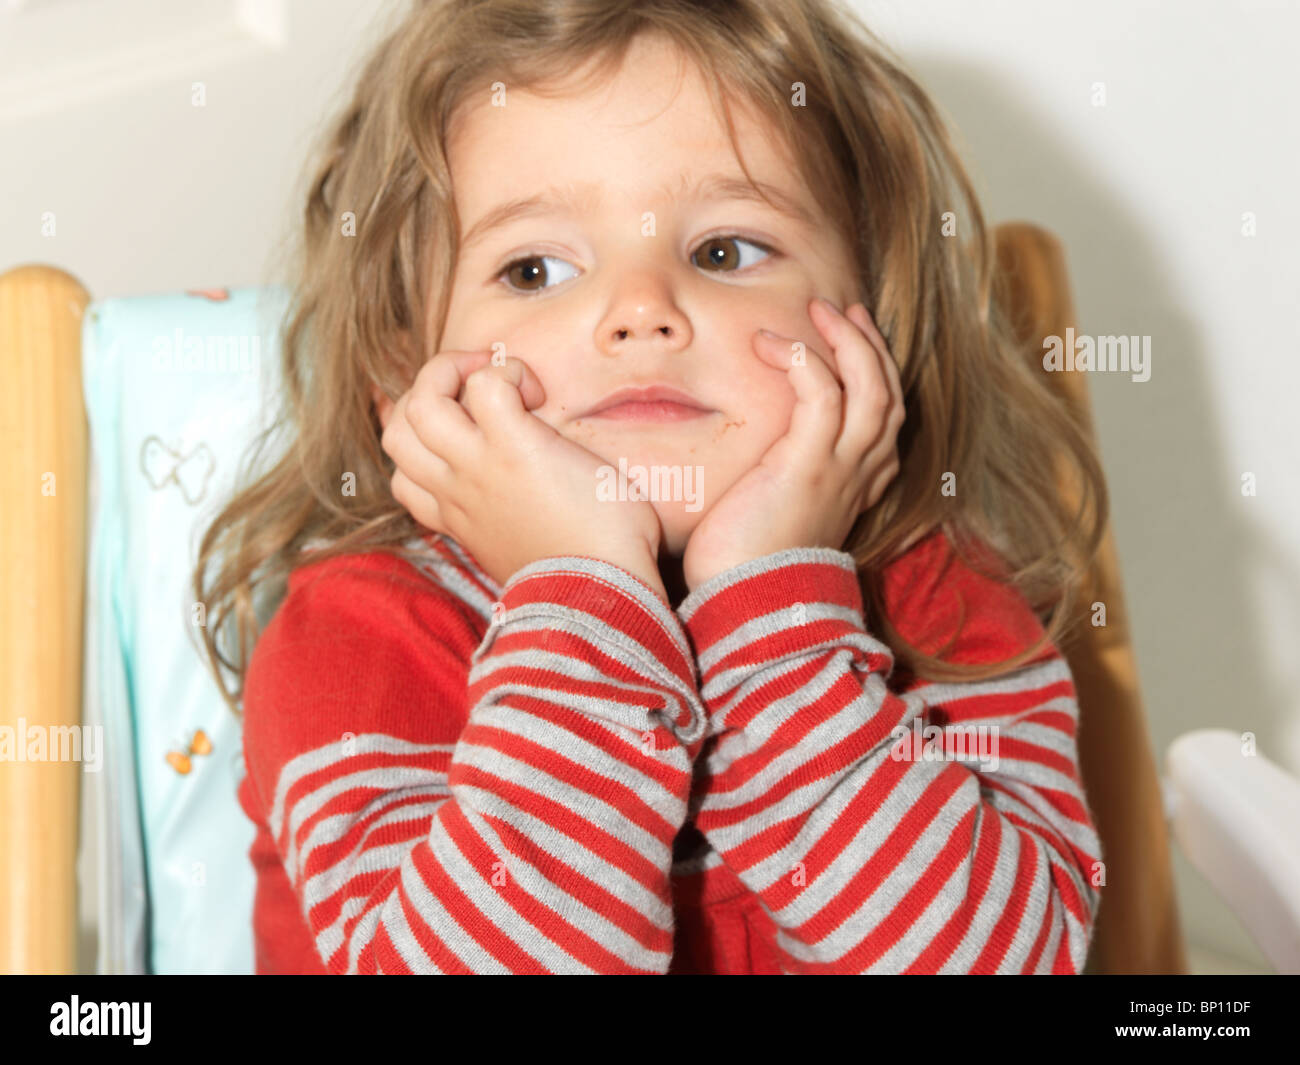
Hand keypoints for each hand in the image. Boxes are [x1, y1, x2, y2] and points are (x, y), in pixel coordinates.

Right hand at [377, 351, 667, 595]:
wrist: (598, 598)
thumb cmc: (586, 579)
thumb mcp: (532, 554)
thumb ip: (519, 526)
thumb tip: (546, 512)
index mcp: (460, 520)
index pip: (404, 480)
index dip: (421, 447)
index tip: (467, 439)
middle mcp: (458, 491)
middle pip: (396, 432)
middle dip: (427, 396)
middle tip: (478, 394)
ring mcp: (478, 468)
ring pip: (419, 403)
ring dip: (452, 373)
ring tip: (498, 379)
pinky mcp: (514, 447)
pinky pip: (486, 385)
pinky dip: (507, 374)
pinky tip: (537, 393)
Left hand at [680, 298, 903, 590]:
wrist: (745, 606)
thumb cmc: (743, 566)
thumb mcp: (770, 515)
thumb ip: (774, 482)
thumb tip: (743, 462)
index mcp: (855, 487)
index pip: (884, 419)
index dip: (874, 373)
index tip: (847, 342)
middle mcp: (859, 477)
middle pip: (889, 394)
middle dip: (870, 345)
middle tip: (841, 311)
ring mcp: (840, 471)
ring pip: (872, 387)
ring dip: (848, 341)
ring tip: (818, 311)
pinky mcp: (809, 467)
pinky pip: (823, 393)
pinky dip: (803, 359)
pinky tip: (771, 343)